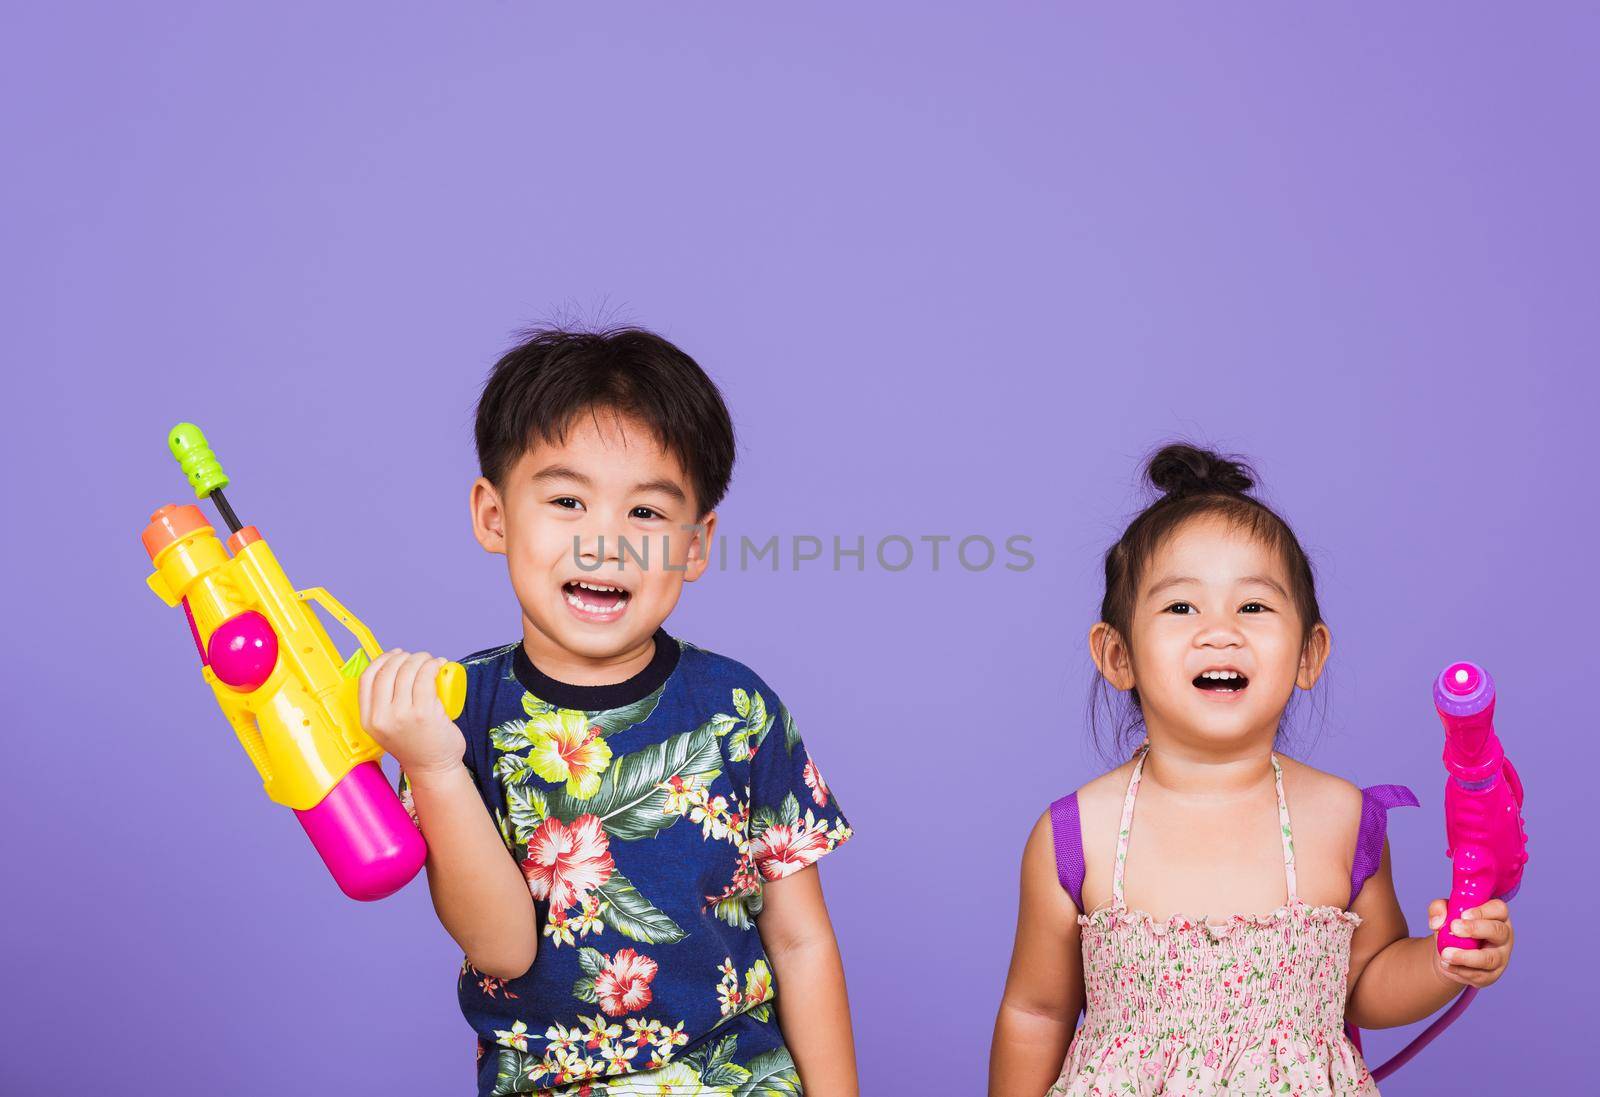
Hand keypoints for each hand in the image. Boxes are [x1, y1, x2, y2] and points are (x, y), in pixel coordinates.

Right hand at [358, 649, 464, 776]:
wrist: (433, 768)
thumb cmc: (416, 744)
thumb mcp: (388, 727)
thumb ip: (384, 704)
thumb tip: (397, 667)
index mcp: (369, 720)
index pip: (366, 678)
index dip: (381, 660)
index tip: (395, 655)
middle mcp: (381, 717)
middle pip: (387, 671)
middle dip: (404, 657)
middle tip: (418, 658)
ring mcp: (402, 715)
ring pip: (407, 671)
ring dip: (421, 658)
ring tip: (431, 661)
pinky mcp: (424, 713)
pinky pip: (425, 677)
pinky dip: (432, 665)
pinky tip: (438, 665)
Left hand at [1427, 898, 1513, 987]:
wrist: (1449, 952)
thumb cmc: (1454, 926)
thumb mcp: (1444, 912)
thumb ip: (1438, 908)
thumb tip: (1436, 922)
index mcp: (1496, 916)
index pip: (1498, 909)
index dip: (1482, 911)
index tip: (1463, 915)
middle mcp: (1503, 936)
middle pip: (1499, 931)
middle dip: (1475, 929)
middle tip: (1453, 929)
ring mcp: (1500, 957)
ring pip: (1489, 958)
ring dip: (1465, 957)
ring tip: (1445, 954)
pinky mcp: (1491, 975)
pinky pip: (1478, 975)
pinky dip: (1459, 970)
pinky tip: (1446, 964)